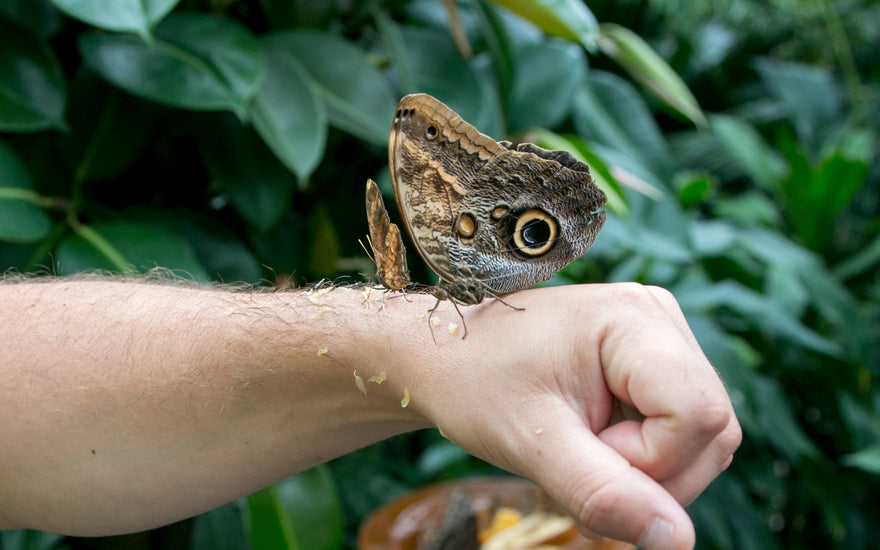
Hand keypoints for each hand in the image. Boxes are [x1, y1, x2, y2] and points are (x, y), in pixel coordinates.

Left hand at [402, 283, 741, 549]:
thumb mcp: (532, 444)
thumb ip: (604, 492)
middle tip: (575, 459)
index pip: (697, 415)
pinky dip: (643, 453)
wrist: (447, 357)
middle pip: (710, 429)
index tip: (580, 449)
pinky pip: (681, 426)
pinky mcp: (652, 358)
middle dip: (650, 470)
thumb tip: (678, 540)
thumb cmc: (476, 385)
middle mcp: (657, 317)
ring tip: (580, 451)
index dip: (649, 460)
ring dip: (647, 467)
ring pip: (702, 435)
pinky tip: (594, 442)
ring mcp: (659, 335)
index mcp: (632, 319)